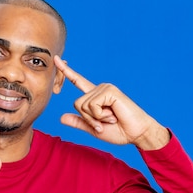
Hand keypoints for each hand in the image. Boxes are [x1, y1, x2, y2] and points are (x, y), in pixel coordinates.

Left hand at [54, 56, 169, 149]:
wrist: (136, 134)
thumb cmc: (119, 131)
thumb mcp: (94, 129)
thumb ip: (79, 122)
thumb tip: (61, 118)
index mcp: (95, 96)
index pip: (77, 81)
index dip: (66, 71)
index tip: (55, 59)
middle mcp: (99, 89)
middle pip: (77, 104)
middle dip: (88, 119)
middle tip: (104, 122)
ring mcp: (105, 88)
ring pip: (83, 105)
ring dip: (95, 118)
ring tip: (111, 118)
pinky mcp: (110, 91)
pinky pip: (92, 105)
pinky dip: (100, 115)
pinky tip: (113, 115)